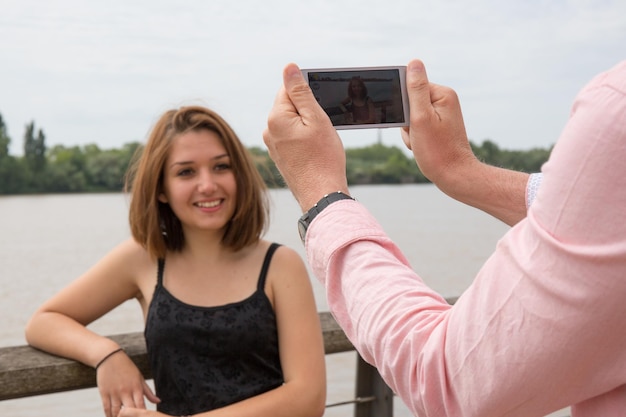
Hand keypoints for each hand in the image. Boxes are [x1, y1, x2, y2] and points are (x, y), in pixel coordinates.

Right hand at [96, 350, 159, 416]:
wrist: (109, 357)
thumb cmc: (127, 368)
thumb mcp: (139, 378)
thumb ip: (148, 392)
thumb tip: (158, 401)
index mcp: (136, 387)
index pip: (141, 406)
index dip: (143, 415)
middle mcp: (125, 391)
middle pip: (130, 410)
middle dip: (132, 416)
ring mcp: (114, 393)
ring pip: (116, 411)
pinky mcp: (104, 393)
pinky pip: (106, 408)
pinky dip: (108, 415)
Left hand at [263, 63, 349, 211]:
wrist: (321, 194)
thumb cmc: (323, 158)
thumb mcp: (316, 118)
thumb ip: (301, 92)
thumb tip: (289, 68)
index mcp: (276, 117)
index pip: (289, 88)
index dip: (309, 94)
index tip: (321, 108)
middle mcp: (269, 130)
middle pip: (290, 105)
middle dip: (308, 110)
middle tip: (323, 127)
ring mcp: (273, 145)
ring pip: (292, 122)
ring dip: (307, 125)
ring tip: (320, 142)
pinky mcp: (280, 156)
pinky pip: (292, 137)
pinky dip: (304, 139)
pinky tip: (315, 151)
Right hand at [400, 59, 479, 191]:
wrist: (454, 176)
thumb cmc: (437, 150)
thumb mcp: (421, 118)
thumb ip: (415, 89)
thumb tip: (414, 62)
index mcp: (442, 94)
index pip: (410, 87)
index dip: (402, 105)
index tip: (409, 120)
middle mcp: (444, 100)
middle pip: (409, 102)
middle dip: (406, 121)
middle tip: (416, 135)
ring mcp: (441, 113)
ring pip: (410, 116)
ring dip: (409, 131)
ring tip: (420, 143)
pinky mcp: (438, 125)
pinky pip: (416, 126)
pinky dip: (414, 137)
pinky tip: (422, 146)